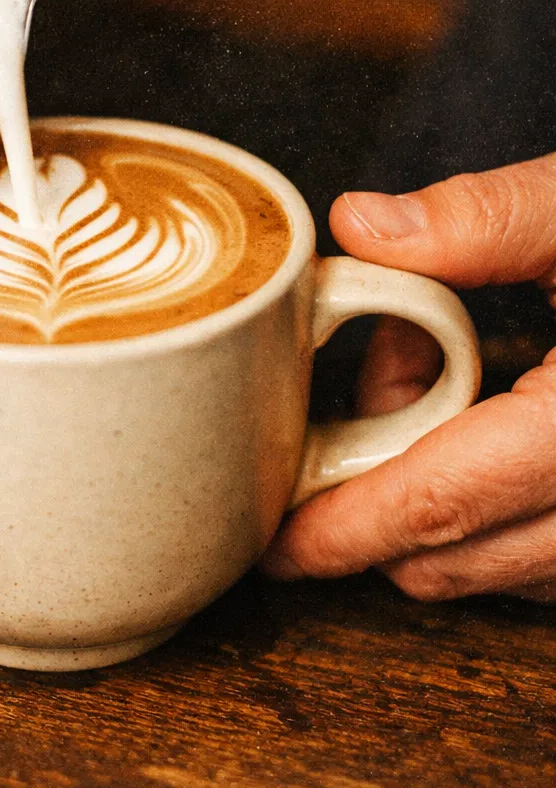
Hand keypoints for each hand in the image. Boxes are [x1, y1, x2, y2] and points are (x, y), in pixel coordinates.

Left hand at [263, 153, 555, 602]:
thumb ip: (492, 218)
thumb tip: (364, 225)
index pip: (445, 502)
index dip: (346, 530)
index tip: (276, 541)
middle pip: (462, 558)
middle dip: (378, 507)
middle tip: (356, 395)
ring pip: (511, 569)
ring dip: (442, 508)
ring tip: (430, 379)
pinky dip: (502, 511)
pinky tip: (495, 414)